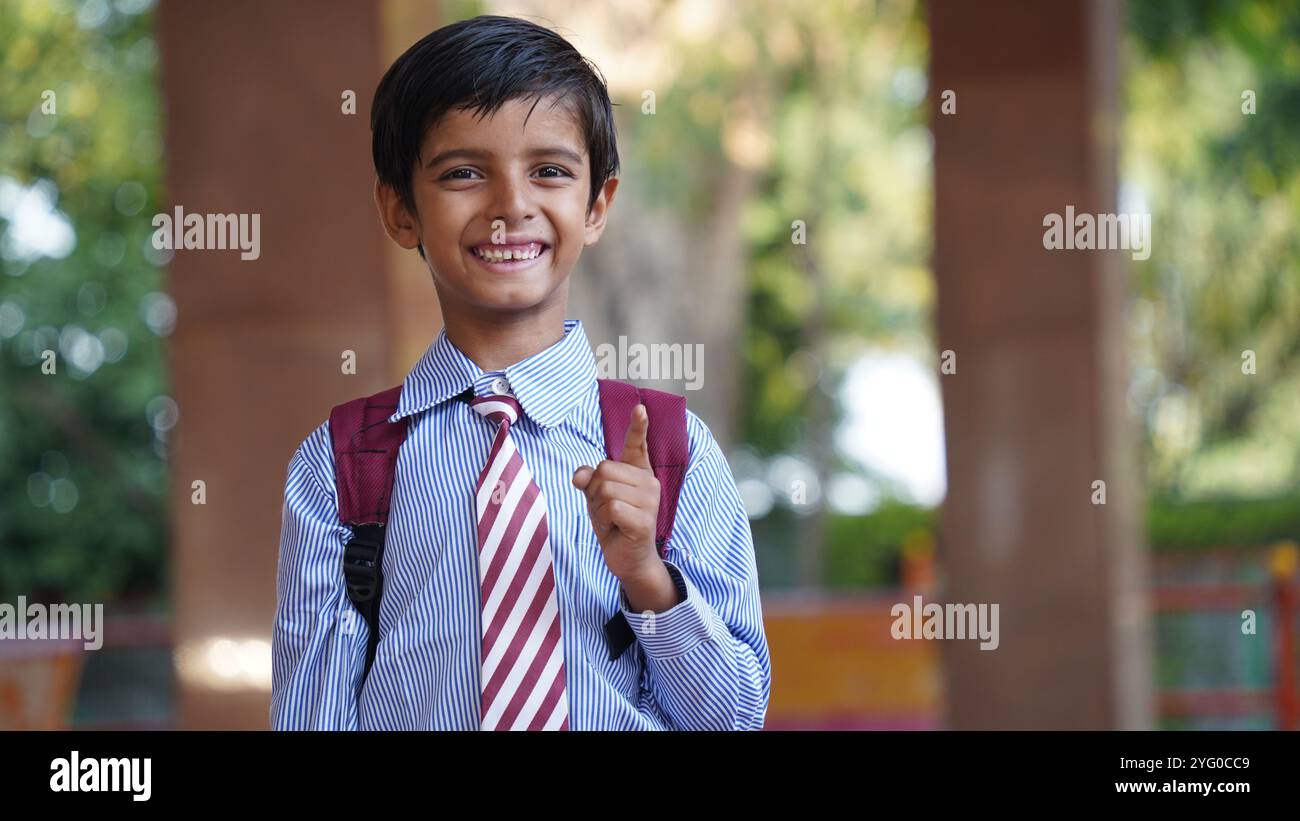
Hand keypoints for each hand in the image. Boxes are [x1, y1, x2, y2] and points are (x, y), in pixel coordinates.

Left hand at [572, 404, 660, 582]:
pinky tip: (616, 528)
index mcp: (639, 472)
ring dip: (598, 507)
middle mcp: (648, 482)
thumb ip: (589, 480)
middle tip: (606, 510)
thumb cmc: (614, 524)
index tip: (639, 408)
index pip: (637, 445)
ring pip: (605, 489)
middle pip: (604, 469)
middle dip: (594, 491)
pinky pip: (611, 507)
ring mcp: (650, 501)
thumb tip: (580, 474)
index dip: (638, 426)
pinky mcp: (644, 520)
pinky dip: (604, 519)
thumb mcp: (597, 498)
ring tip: (611, 520)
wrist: (629, 559)